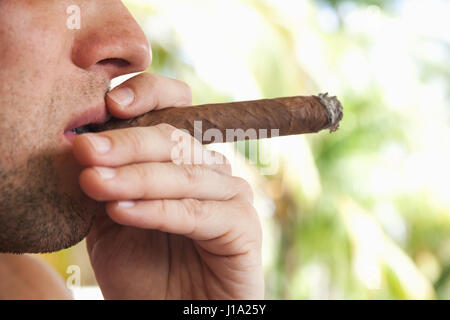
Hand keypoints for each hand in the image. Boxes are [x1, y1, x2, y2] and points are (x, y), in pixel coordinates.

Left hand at [72, 73, 263, 298]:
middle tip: (85, 151)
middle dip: (126, 144)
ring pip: (184, 175)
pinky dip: (158, 210)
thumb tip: (78, 141)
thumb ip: (103, 181)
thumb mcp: (110, 219)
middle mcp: (211, 169)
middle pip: (174, 140)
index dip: (148, 95)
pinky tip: (123, 212)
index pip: (175, 108)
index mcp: (184, 159)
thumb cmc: (142, 269)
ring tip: (95, 183)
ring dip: (136, 178)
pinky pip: (196, 212)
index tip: (107, 105)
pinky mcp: (243, 225)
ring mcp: (232, 194)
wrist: (168, 315)